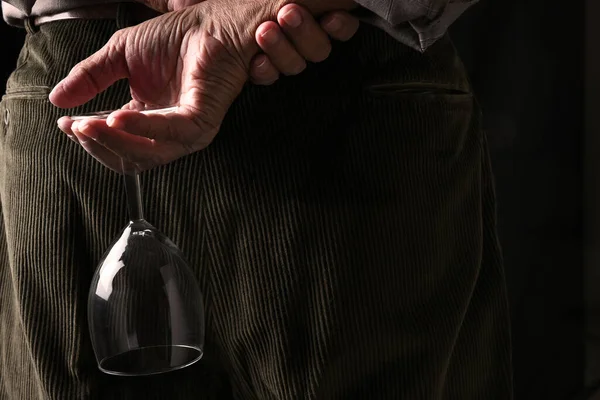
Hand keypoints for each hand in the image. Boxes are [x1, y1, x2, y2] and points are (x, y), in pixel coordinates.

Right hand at [50, 0, 356, 171]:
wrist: (211, 21)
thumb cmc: (175, 37)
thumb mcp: (120, 56)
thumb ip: (90, 78)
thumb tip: (57, 100)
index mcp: (150, 119)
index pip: (116, 143)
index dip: (89, 137)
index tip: (65, 123)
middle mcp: (169, 132)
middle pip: (129, 157)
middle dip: (97, 144)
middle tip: (75, 127)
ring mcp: (187, 131)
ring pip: (146, 154)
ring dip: (112, 141)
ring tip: (87, 125)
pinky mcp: (201, 122)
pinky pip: (168, 134)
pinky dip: (140, 128)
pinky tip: (116, 118)